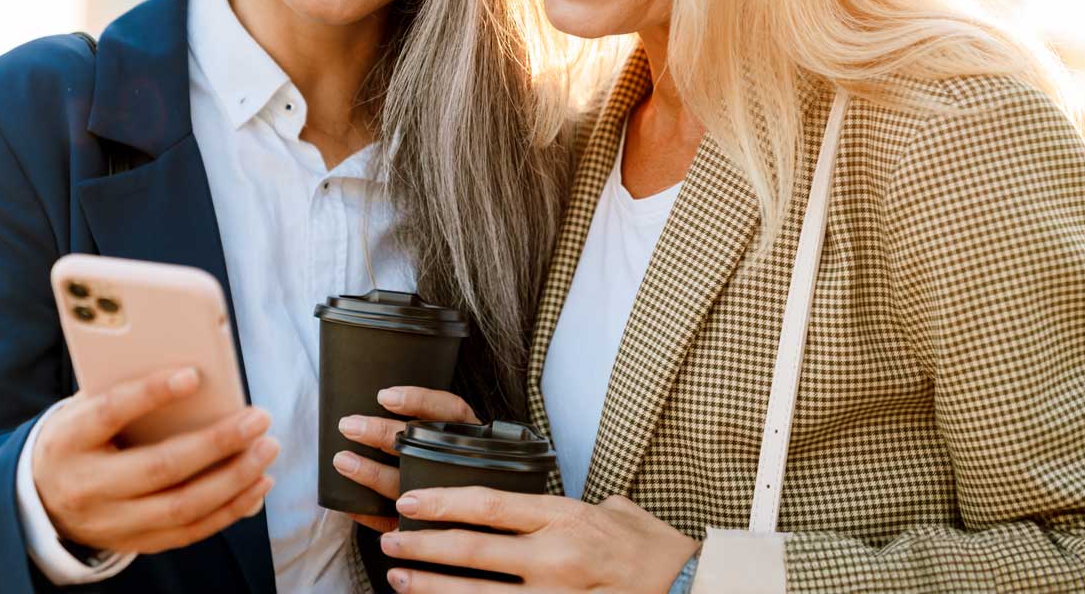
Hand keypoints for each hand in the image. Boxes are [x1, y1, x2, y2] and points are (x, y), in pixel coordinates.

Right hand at [33, 367, 277, 554]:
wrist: (39, 498)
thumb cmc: (79, 435)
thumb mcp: (84, 407)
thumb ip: (125, 389)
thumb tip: (194, 375)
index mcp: (69, 440)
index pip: (109, 413)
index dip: (149, 393)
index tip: (193, 375)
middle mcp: (87, 486)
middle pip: (159, 468)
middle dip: (217, 443)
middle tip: (258, 419)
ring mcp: (111, 522)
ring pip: (181, 507)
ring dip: (233, 479)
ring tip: (266, 449)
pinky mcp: (133, 543)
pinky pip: (188, 531)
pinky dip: (229, 509)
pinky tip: (257, 486)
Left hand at [332, 387, 478, 533]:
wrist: (477, 516)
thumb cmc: (454, 463)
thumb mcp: (455, 435)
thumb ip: (429, 418)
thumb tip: (384, 397)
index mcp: (467, 436)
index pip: (449, 411)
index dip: (418, 401)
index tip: (384, 397)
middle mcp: (459, 465)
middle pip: (420, 447)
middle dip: (382, 434)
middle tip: (349, 426)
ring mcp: (445, 500)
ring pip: (404, 485)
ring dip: (371, 474)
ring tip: (343, 460)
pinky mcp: (430, 529)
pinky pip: (396, 522)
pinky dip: (370, 512)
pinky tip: (349, 504)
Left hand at [379, 488, 698, 592]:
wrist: (693, 591)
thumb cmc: (656, 554)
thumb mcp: (615, 513)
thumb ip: (572, 506)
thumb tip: (541, 500)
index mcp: (565, 518)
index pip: (490, 504)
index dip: (443, 502)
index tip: (410, 501)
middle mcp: (555, 558)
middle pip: (473, 549)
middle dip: (424, 547)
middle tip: (391, 542)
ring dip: (433, 588)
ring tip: (400, 581)